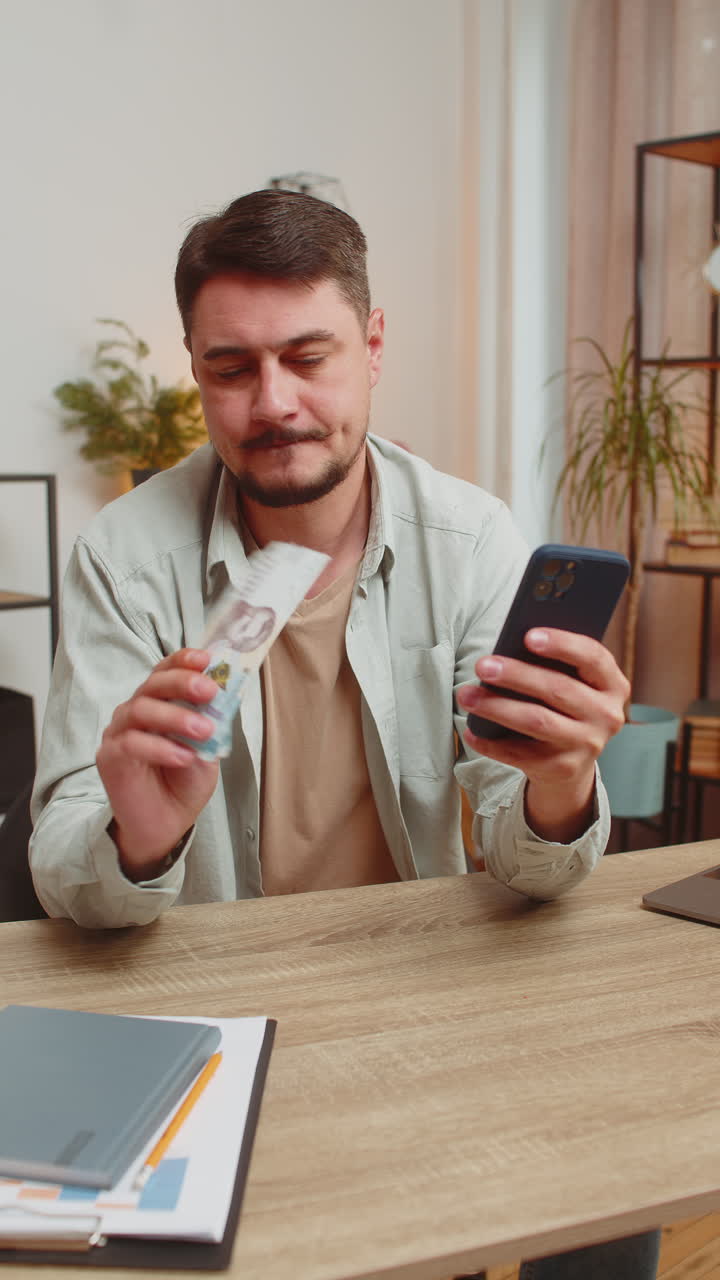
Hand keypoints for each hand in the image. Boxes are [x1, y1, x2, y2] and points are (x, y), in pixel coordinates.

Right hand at [96, 649, 219, 880]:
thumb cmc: (184, 780)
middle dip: (182, 682)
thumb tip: (226, 696)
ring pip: (140, 710)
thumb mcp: (208, 746)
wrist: (166, 823)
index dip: (184, 660)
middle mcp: (135, 711)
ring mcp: (119, 733)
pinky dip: (160, 748)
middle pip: (153, 684)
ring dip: (175, 718)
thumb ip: (212, 721)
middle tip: (209, 691)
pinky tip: (184, 757)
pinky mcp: (111, 758)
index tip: (208, 659)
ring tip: (204, 731)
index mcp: (159, 702)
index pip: (165, 670)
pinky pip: (131, 744)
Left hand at [457, 628, 628, 842]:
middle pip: (558, 689)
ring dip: (497, 707)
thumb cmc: (564, 706)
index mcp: (613, 684)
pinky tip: (471, 729)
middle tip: (483, 665)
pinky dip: (491, 742)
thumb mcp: (572, 683)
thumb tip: (511, 648)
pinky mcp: (563, 769)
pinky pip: (520, 753)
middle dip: (516, 675)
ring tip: (467, 695)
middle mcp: (607, 716)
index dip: (562, 644)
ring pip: (536, 721)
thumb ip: (554, 664)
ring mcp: (587, 745)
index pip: (593, 657)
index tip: (528, 636)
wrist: (572, 762)